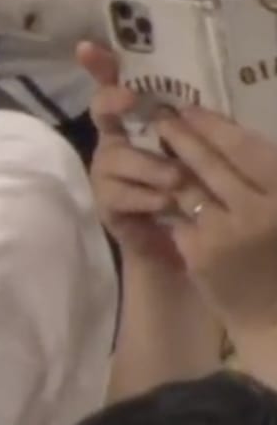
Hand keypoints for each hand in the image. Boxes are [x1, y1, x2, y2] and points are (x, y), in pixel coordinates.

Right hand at [79, 42, 185, 268]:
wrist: (172, 244)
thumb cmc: (184, 193)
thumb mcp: (189, 155)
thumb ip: (188, 130)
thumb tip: (193, 106)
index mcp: (132, 125)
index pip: (112, 86)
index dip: (99, 66)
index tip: (87, 47)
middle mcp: (112, 142)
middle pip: (101, 110)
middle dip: (113, 100)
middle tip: (131, 99)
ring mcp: (104, 171)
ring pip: (118, 157)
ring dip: (152, 167)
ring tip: (177, 181)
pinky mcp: (104, 202)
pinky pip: (121, 193)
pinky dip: (149, 198)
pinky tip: (166, 205)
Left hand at [155, 107, 276, 340]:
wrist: (274, 316)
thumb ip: (264, 175)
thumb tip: (227, 131)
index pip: (247, 150)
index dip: (215, 126)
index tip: (192, 109)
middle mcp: (261, 212)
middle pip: (212, 164)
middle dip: (183, 136)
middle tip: (163, 118)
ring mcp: (227, 234)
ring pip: (189, 187)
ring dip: (170, 165)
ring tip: (158, 146)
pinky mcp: (199, 253)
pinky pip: (180, 216)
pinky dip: (172, 204)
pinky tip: (160, 191)